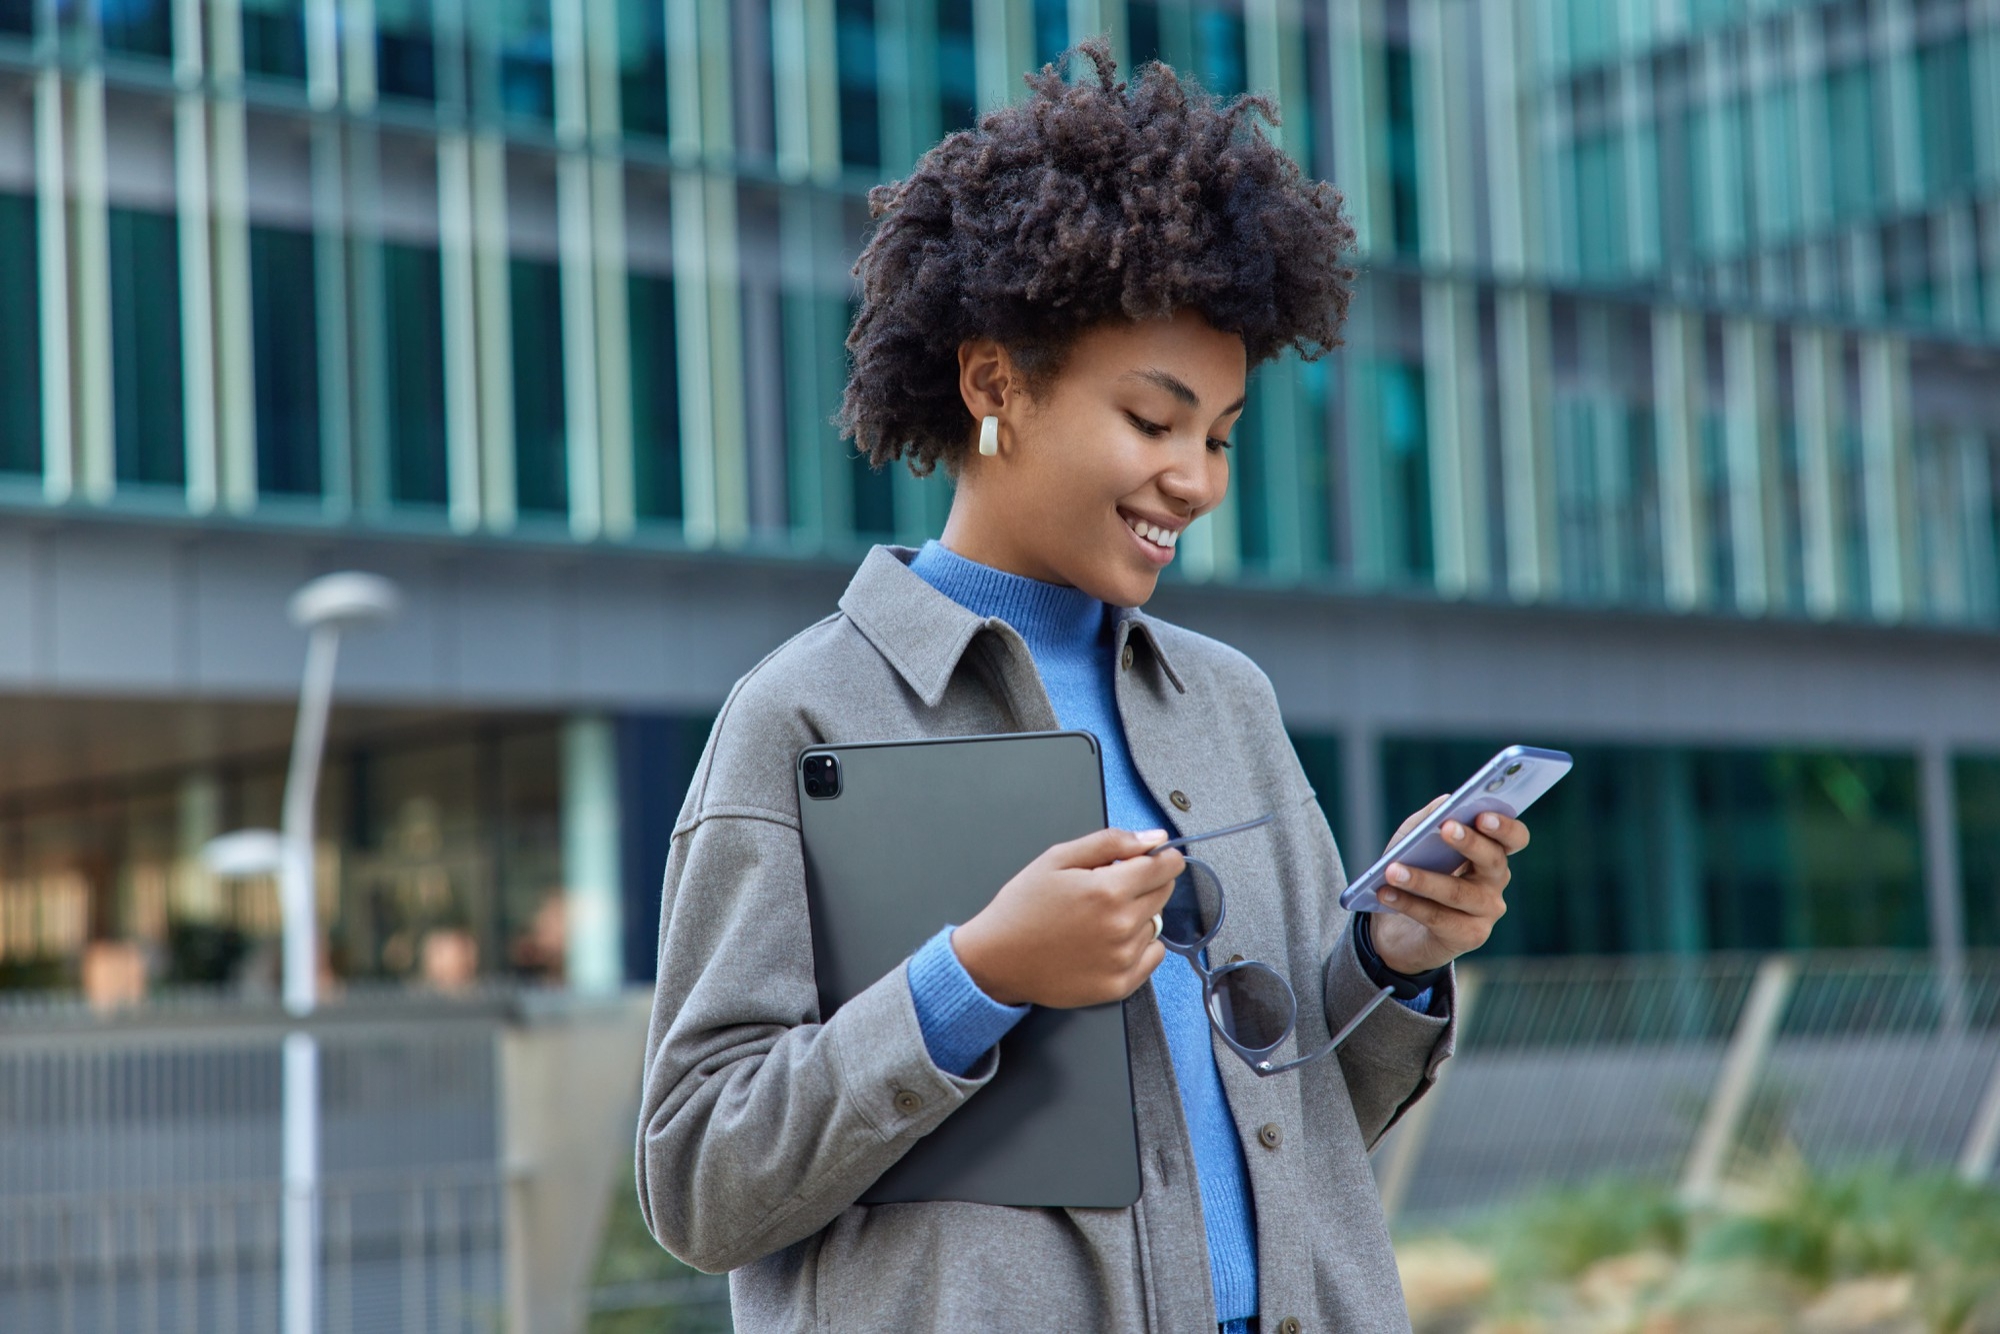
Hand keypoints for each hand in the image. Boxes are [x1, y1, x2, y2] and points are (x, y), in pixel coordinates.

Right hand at [952, 827, 1183, 1007]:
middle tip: (1110, 888)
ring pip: (1155, 924)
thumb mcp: (1057, 859)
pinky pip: (1153, 956)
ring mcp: (1122, 959)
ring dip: (1137, 916)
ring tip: (1099, 918)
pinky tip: (1108, 941)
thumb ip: (1110, 842)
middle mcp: (1121, 926)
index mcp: (1108, 890)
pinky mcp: (1119, 985)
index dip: (1161, 857)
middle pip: (1164, 893)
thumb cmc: (1022, 908)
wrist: (995, 960)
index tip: (1152, 858)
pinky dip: (1139, 946)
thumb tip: (1154, 838)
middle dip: (1146, 883)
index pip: (1165, 866)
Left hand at [1369, 796, 1530, 974]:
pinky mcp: (1469, 936)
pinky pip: (1439, 918)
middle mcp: (1496, 881)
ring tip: (1392, 870)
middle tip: (1444, 828)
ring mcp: (1486, 911)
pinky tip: (1386, 894)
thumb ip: (1429, 819)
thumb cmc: (1414, 871)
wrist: (1397, 927)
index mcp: (1491, 852)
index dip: (1504, 827)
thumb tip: (1446, 801)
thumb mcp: (1414, 840)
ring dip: (1422, 880)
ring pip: (1458, 892)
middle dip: (1469, 842)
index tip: (1482, 815)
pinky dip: (1409, 904)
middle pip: (1493, 860)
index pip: (1514, 838)